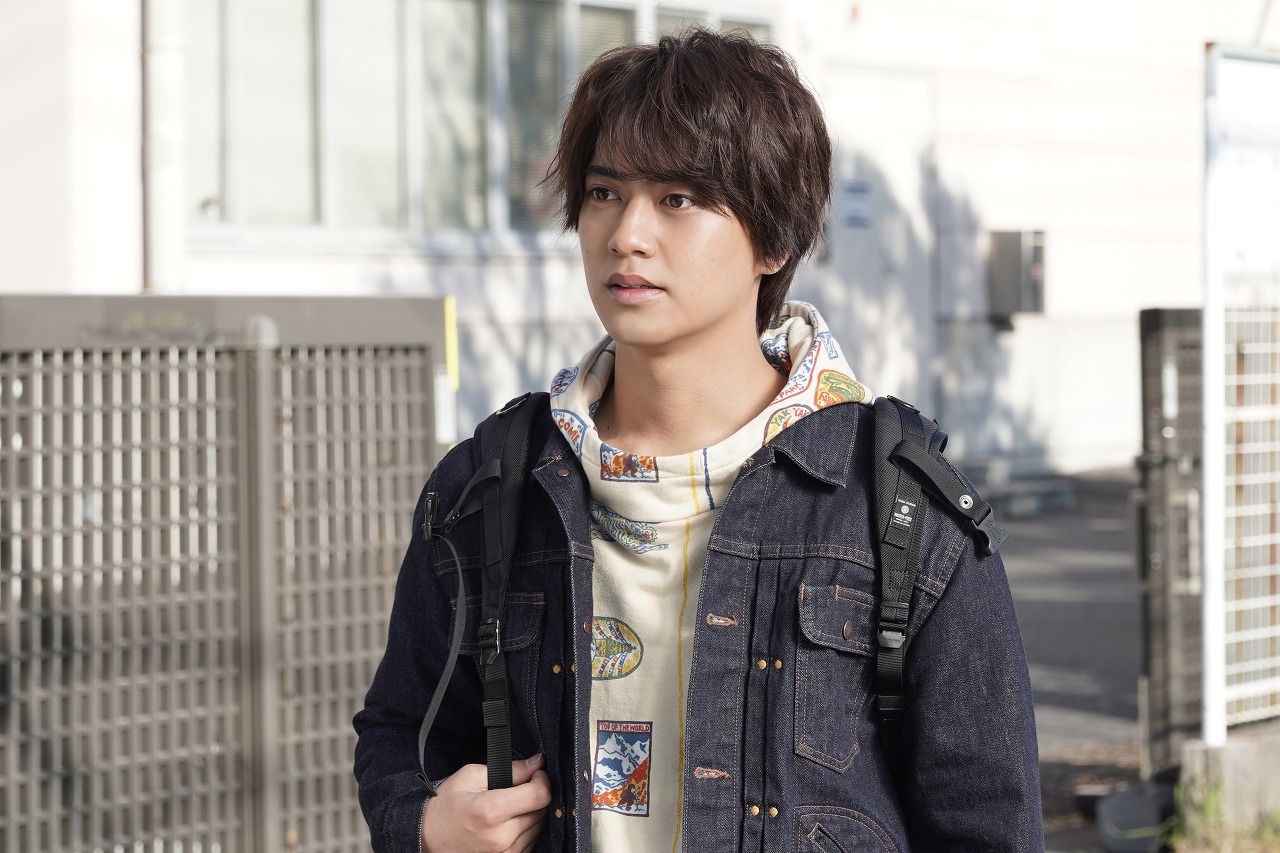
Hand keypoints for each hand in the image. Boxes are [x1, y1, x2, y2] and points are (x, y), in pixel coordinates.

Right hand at [421, 754, 551, 852]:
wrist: (426, 838)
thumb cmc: (445, 806)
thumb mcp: (471, 776)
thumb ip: (509, 770)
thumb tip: (536, 763)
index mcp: (491, 812)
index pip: (539, 795)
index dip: (543, 780)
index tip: (537, 773)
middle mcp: (501, 837)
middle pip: (542, 811)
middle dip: (536, 794)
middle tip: (522, 787)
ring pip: (539, 827)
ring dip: (532, 813)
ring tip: (512, 805)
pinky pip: (531, 842)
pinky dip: (527, 829)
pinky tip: (510, 821)